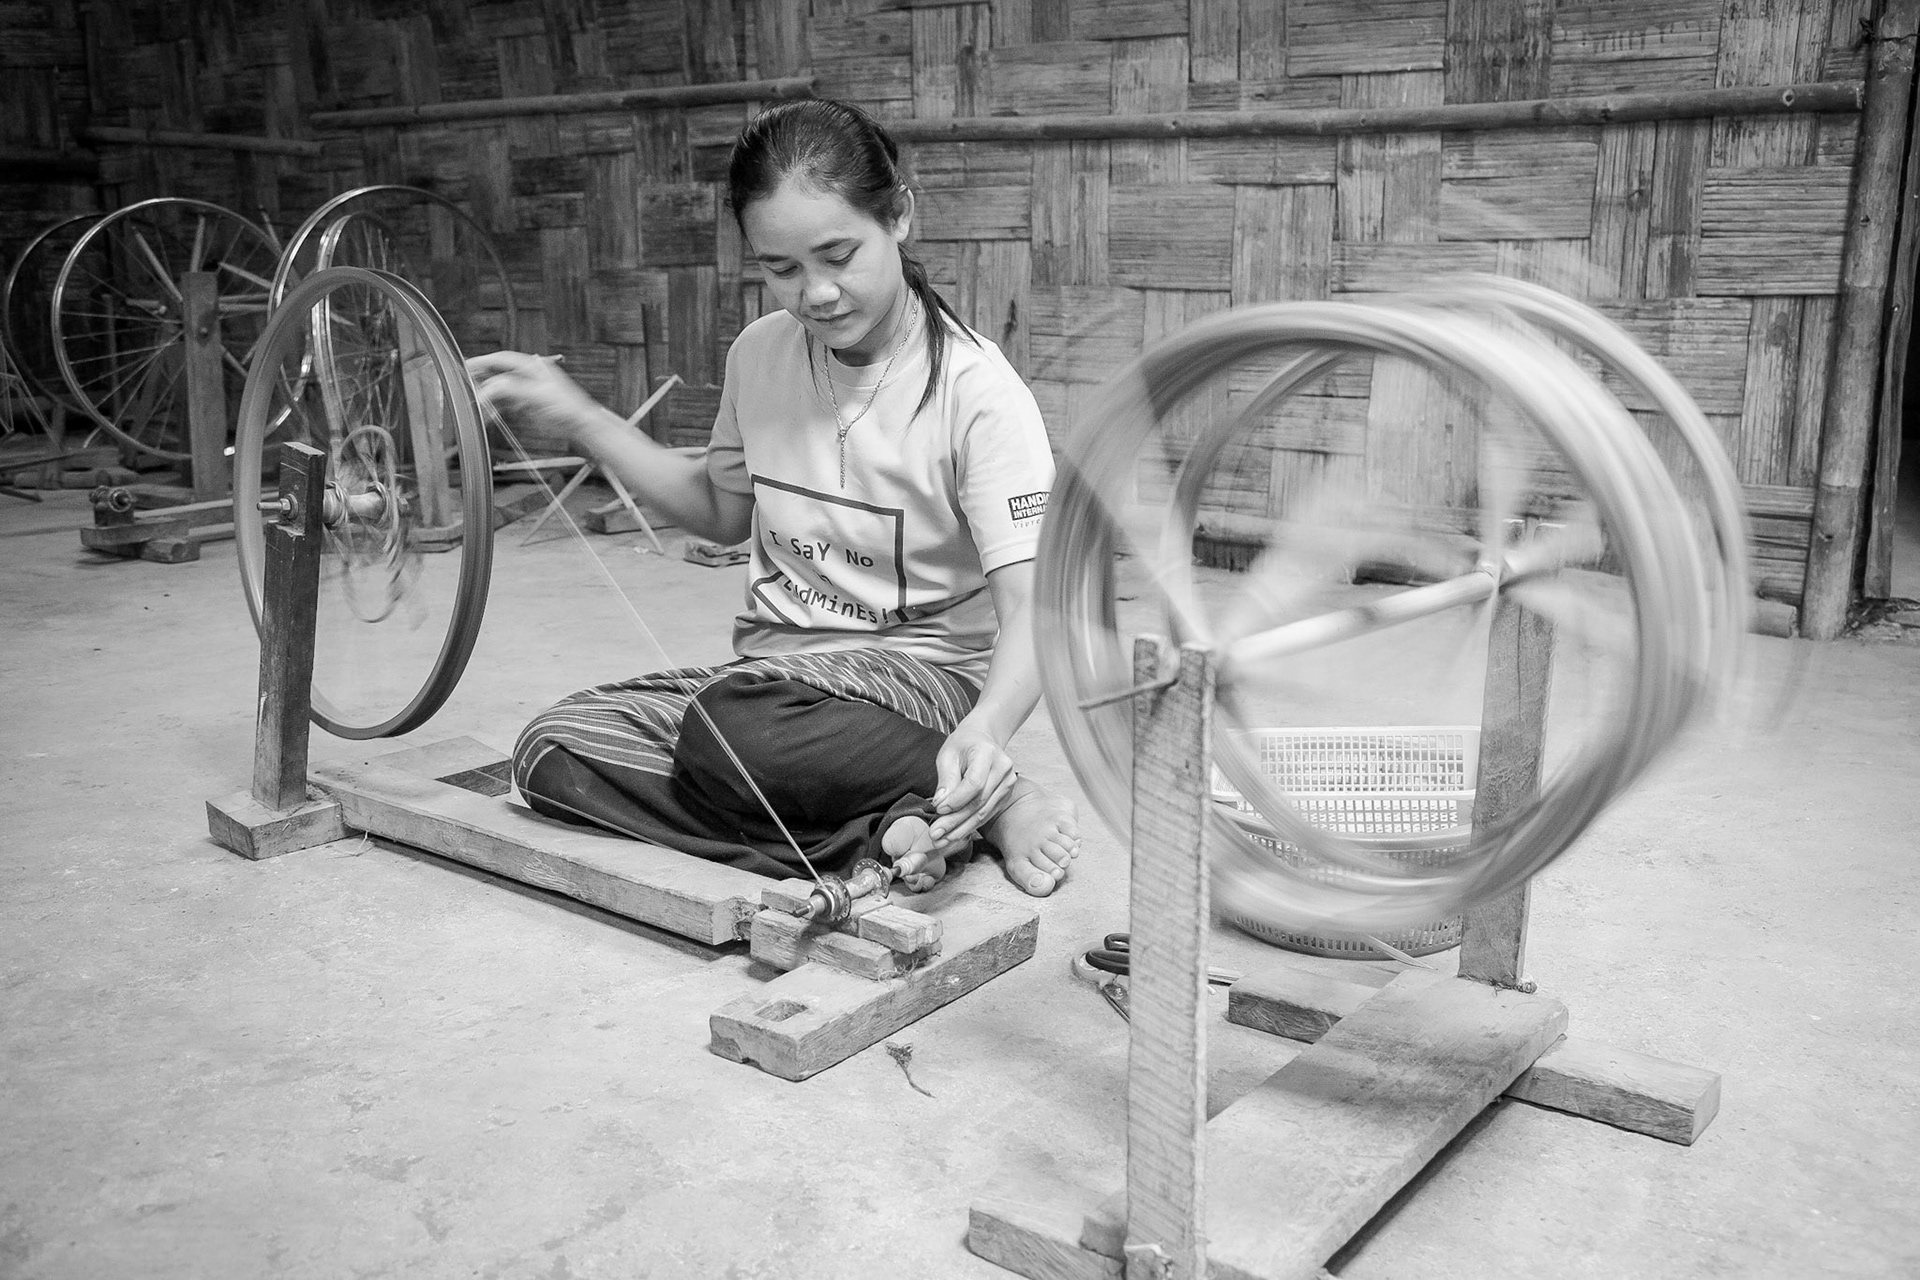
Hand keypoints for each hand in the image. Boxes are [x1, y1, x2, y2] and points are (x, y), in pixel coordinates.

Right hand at [466, 350, 605, 446]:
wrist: (581, 425)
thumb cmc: (568, 407)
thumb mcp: (538, 395)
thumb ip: (512, 389)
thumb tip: (490, 388)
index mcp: (532, 366)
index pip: (501, 359)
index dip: (482, 362)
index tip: (466, 367)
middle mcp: (528, 376)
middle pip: (498, 374)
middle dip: (481, 382)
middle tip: (466, 390)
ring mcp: (527, 390)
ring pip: (500, 391)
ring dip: (487, 399)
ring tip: (476, 408)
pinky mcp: (527, 405)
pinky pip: (505, 404)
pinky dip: (495, 410)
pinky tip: (488, 416)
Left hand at [926, 720, 1017, 848]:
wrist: (982, 739)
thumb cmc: (962, 745)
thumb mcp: (948, 755)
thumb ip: (946, 779)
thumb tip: (940, 804)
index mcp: (988, 753)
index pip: (975, 783)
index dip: (956, 800)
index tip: (938, 810)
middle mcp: (1003, 769)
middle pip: (979, 801)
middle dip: (955, 821)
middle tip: (935, 834)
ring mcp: (1008, 783)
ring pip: (983, 812)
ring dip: (961, 829)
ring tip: (942, 840)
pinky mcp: (1005, 796)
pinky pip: (987, 814)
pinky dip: (969, 826)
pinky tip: (954, 834)